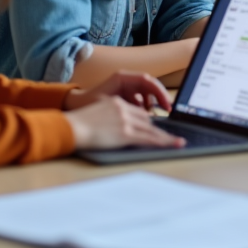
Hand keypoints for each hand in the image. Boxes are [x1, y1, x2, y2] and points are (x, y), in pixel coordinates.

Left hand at [64, 70, 172, 112]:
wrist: (73, 106)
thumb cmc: (88, 105)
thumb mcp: (109, 105)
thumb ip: (128, 107)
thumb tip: (146, 113)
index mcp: (122, 77)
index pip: (147, 80)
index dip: (159, 92)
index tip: (166, 104)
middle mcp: (125, 79)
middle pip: (149, 85)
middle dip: (159, 97)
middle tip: (166, 109)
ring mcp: (124, 86)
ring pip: (146, 92)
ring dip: (152, 102)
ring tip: (153, 114)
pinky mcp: (123, 94)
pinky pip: (139, 98)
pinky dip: (144, 106)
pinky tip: (143, 115)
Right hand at [64, 96, 184, 150]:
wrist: (70, 127)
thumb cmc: (76, 125)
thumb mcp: (95, 114)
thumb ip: (107, 117)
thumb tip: (113, 127)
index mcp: (115, 102)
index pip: (137, 111)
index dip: (146, 121)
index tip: (154, 126)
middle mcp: (123, 109)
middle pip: (146, 120)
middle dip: (157, 130)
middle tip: (170, 137)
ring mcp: (126, 121)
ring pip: (151, 130)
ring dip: (165, 137)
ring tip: (177, 142)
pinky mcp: (126, 133)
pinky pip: (148, 138)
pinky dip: (163, 142)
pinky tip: (172, 144)